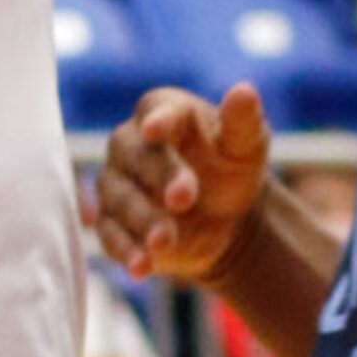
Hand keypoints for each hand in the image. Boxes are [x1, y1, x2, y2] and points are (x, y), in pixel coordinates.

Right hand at [86, 83, 271, 282]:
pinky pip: (110, 234)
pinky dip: (125, 250)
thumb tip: (244, 91)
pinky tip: (141, 266)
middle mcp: (130, 142)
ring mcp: (116, 183)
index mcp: (163, 111)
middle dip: (159, 176)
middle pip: (134, 154)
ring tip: (164, 241)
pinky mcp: (113, 223)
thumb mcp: (246, 145)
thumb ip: (242, 120)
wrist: (226, 221)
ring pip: (119, 196)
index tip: (155, 131)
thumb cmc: (232, 168)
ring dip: (142, 219)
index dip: (158, 121)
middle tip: (184, 198)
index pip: (155, 111)